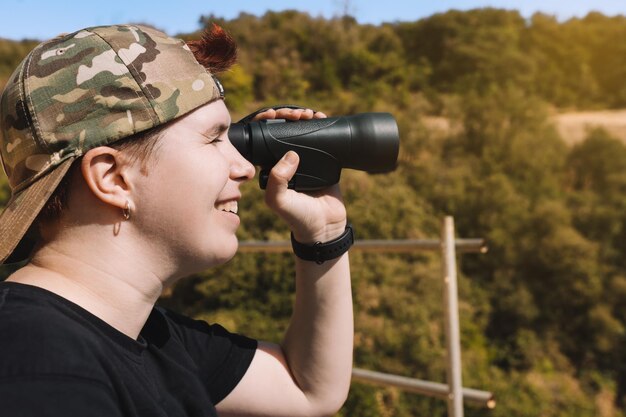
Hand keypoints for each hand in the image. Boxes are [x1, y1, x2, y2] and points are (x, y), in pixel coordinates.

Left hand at [254, 108, 346, 243]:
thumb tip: (291, 155)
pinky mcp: (324, 161)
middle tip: (297, 114)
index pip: (265, 139)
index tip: (274, 115)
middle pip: (284, 130)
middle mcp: (286, 162)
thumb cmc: (297, 217)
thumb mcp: (279, 201)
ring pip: (302, 132)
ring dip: (305, 118)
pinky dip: (322, 126)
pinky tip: (322, 118)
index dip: (267, 123)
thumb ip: (278, 180)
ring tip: (310, 114)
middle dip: (289, 116)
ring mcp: (305, 161)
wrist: (325, 227)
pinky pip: (322, 139)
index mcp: (271, 168)